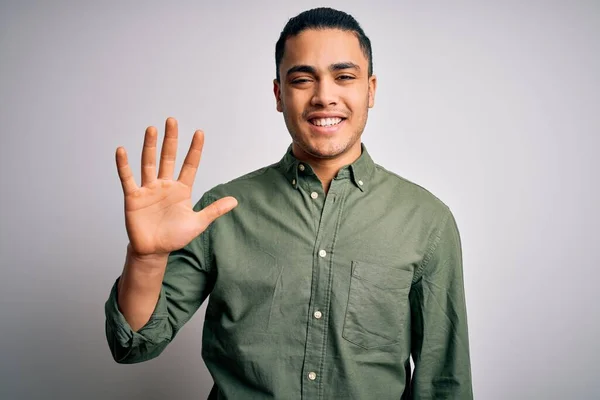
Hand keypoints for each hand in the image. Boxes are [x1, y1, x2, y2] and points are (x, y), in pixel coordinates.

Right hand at [115, 117, 236, 257]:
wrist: (154, 251)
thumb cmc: (175, 236)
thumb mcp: (198, 223)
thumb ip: (214, 210)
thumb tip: (235, 201)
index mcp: (181, 189)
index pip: (190, 165)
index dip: (195, 150)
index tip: (199, 133)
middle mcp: (165, 185)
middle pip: (168, 158)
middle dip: (171, 140)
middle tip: (172, 120)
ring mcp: (148, 189)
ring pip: (149, 163)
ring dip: (150, 146)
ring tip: (152, 129)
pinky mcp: (133, 197)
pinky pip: (127, 178)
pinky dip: (123, 165)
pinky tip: (122, 150)